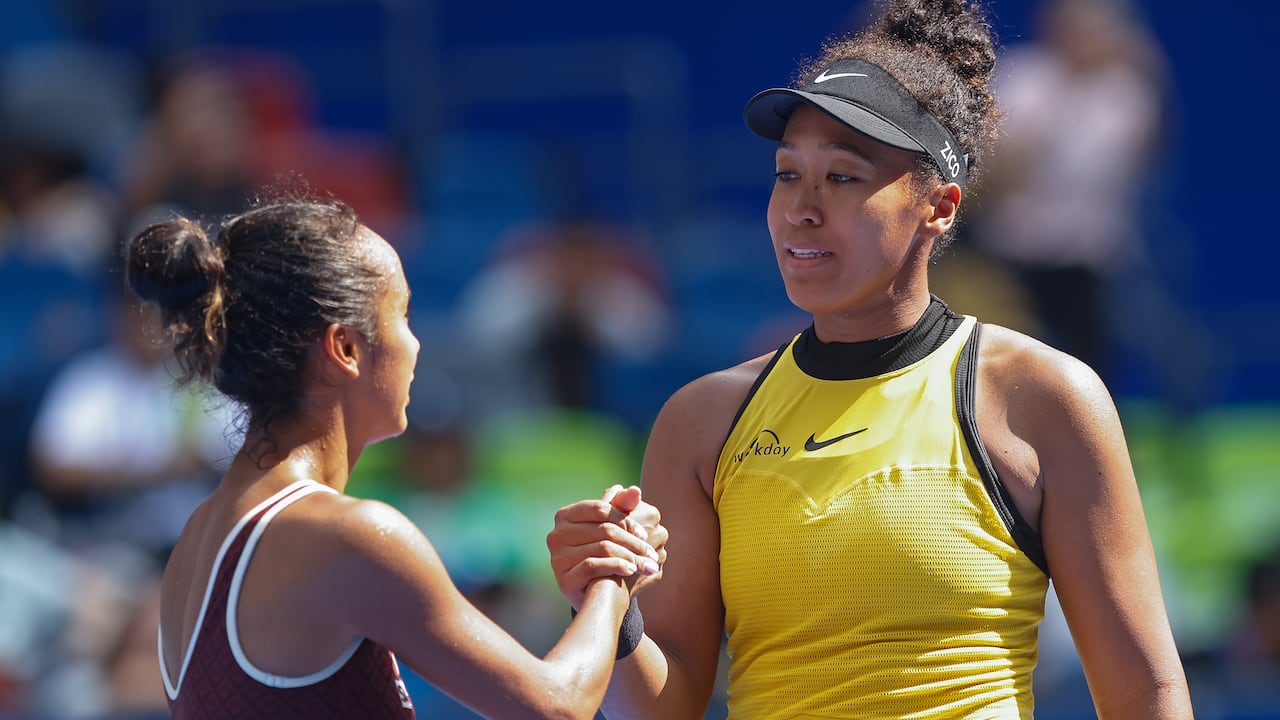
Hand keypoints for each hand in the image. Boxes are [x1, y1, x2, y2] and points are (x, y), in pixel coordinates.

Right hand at [548, 485, 666, 608]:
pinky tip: (632, 571)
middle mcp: (556, 535)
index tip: (644, 534)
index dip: (626, 519)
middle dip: (633, 543)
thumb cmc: (602, 555)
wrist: (593, 595)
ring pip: (602, 548)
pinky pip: (593, 566)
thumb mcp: (610, 528)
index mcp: (565, 516)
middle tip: (652, 554)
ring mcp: (557, 558)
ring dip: (631, 557)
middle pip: (604, 530)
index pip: (600, 509)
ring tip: (649, 565)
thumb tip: (635, 490)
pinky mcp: (563, 580)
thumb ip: (621, 507)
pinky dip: (616, 566)